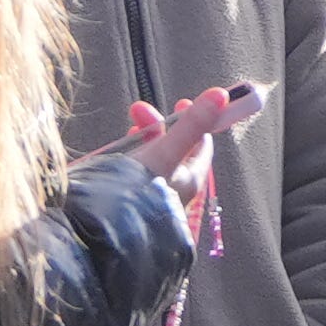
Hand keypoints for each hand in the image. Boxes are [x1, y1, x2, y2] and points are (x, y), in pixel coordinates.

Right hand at [122, 83, 262, 206]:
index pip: (201, 144)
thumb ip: (191, 125)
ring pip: (155, 159)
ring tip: (128, 130)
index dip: (193, 120)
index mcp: (190, 179)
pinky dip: (132, 157)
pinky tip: (119, 154)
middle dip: (159, 126)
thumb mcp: (165, 153)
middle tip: (137, 110)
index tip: (179, 103)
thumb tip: (221, 95)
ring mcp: (156, 195)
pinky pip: (139, 172)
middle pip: (175, 149)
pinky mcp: (135, 201)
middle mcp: (177, 189)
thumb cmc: (138, 193)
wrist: (104, 230)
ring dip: (144, 140)